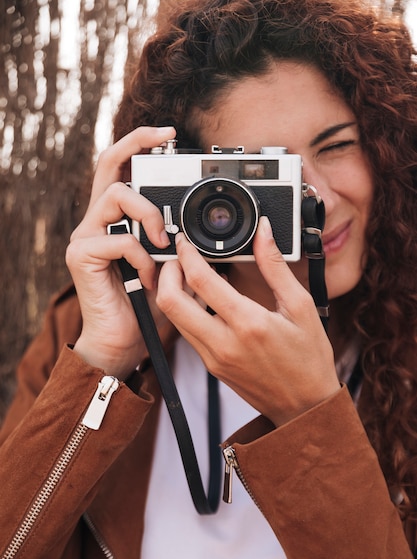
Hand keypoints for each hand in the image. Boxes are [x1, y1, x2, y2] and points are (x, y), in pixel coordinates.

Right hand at [66, 126, 176, 378]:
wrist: (126, 342)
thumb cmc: (149, 305)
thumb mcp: (175, 268)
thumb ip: (183, 246)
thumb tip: (207, 230)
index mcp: (118, 219)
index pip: (121, 168)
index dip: (138, 143)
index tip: (168, 133)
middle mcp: (98, 221)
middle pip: (108, 164)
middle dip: (136, 142)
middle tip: (166, 137)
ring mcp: (87, 236)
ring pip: (117, 195)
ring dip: (150, 216)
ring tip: (165, 245)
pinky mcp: (82, 255)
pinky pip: (120, 239)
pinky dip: (143, 258)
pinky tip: (151, 278)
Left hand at [156, 216, 339, 425]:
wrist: (304, 406)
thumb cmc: (309, 358)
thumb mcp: (301, 306)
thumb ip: (275, 267)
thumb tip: (263, 232)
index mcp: (248, 324)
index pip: (201, 280)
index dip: (186, 254)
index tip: (185, 241)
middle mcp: (224, 343)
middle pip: (170, 302)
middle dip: (168, 273)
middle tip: (180, 258)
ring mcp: (214, 358)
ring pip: (174, 319)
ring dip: (175, 292)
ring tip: (192, 275)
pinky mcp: (211, 367)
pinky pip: (188, 333)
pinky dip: (187, 311)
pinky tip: (206, 300)